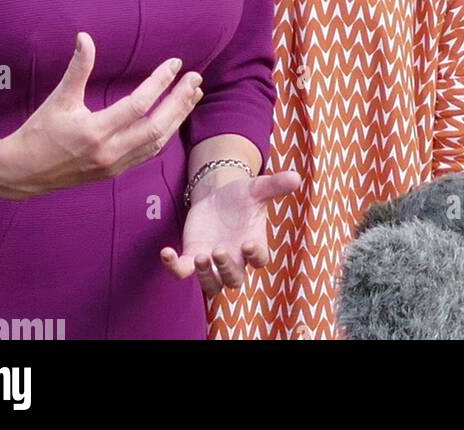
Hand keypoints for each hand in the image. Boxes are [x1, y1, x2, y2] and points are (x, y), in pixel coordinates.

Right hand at [0, 33, 202, 197]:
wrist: (21, 172)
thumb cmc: (39, 132)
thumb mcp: (59, 98)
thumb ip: (77, 68)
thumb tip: (84, 36)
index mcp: (95, 131)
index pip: (138, 105)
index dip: (160, 82)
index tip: (175, 64)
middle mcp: (109, 151)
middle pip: (157, 126)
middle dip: (180, 101)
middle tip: (195, 78)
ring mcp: (114, 165)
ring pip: (157, 142)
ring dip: (178, 117)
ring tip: (193, 95)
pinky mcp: (114, 172)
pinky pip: (148, 153)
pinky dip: (165, 134)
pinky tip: (174, 118)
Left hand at [160, 169, 300, 296]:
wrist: (218, 195)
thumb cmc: (242, 195)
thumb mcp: (257, 187)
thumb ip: (275, 185)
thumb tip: (297, 177)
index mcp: (253, 244)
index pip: (259, 260)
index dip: (255, 256)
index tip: (248, 244)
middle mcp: (235, 259)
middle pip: (234, 280)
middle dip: (227, 269)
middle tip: (218, 251)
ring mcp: (212, 262)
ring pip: (211, 285)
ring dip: (204, 275)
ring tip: (199, 256)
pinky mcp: (192, 257)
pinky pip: (182, 271)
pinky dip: (173, 266)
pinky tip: (166, 252)